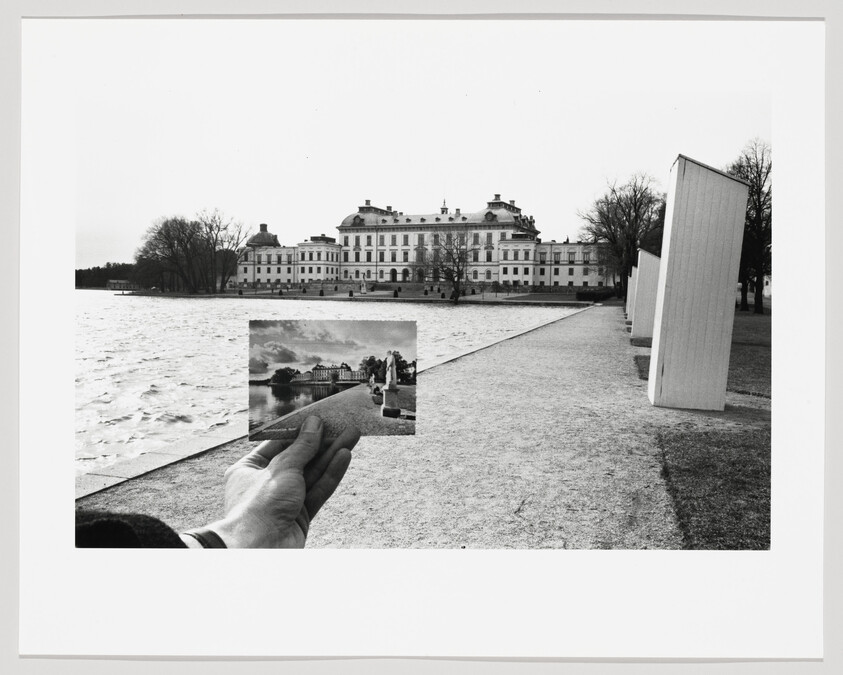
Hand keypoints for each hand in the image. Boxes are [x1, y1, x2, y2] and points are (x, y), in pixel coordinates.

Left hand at [204, 416, 357, 547]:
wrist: (258, 550)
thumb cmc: (258, 507)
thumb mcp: (282, 468)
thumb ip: (302, 446)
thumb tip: (314, 424)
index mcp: (249, 469)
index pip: (278, 443)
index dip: (299, 430)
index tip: (318, 418)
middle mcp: (266, 483)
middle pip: (300, 457)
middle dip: (322, 442)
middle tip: (342, 425)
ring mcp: (285, 500)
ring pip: (313, 473)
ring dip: (332, 454)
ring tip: (352, 435)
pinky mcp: (301, 515)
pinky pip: (319, 489)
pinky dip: (332, 473)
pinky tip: (345, 456)